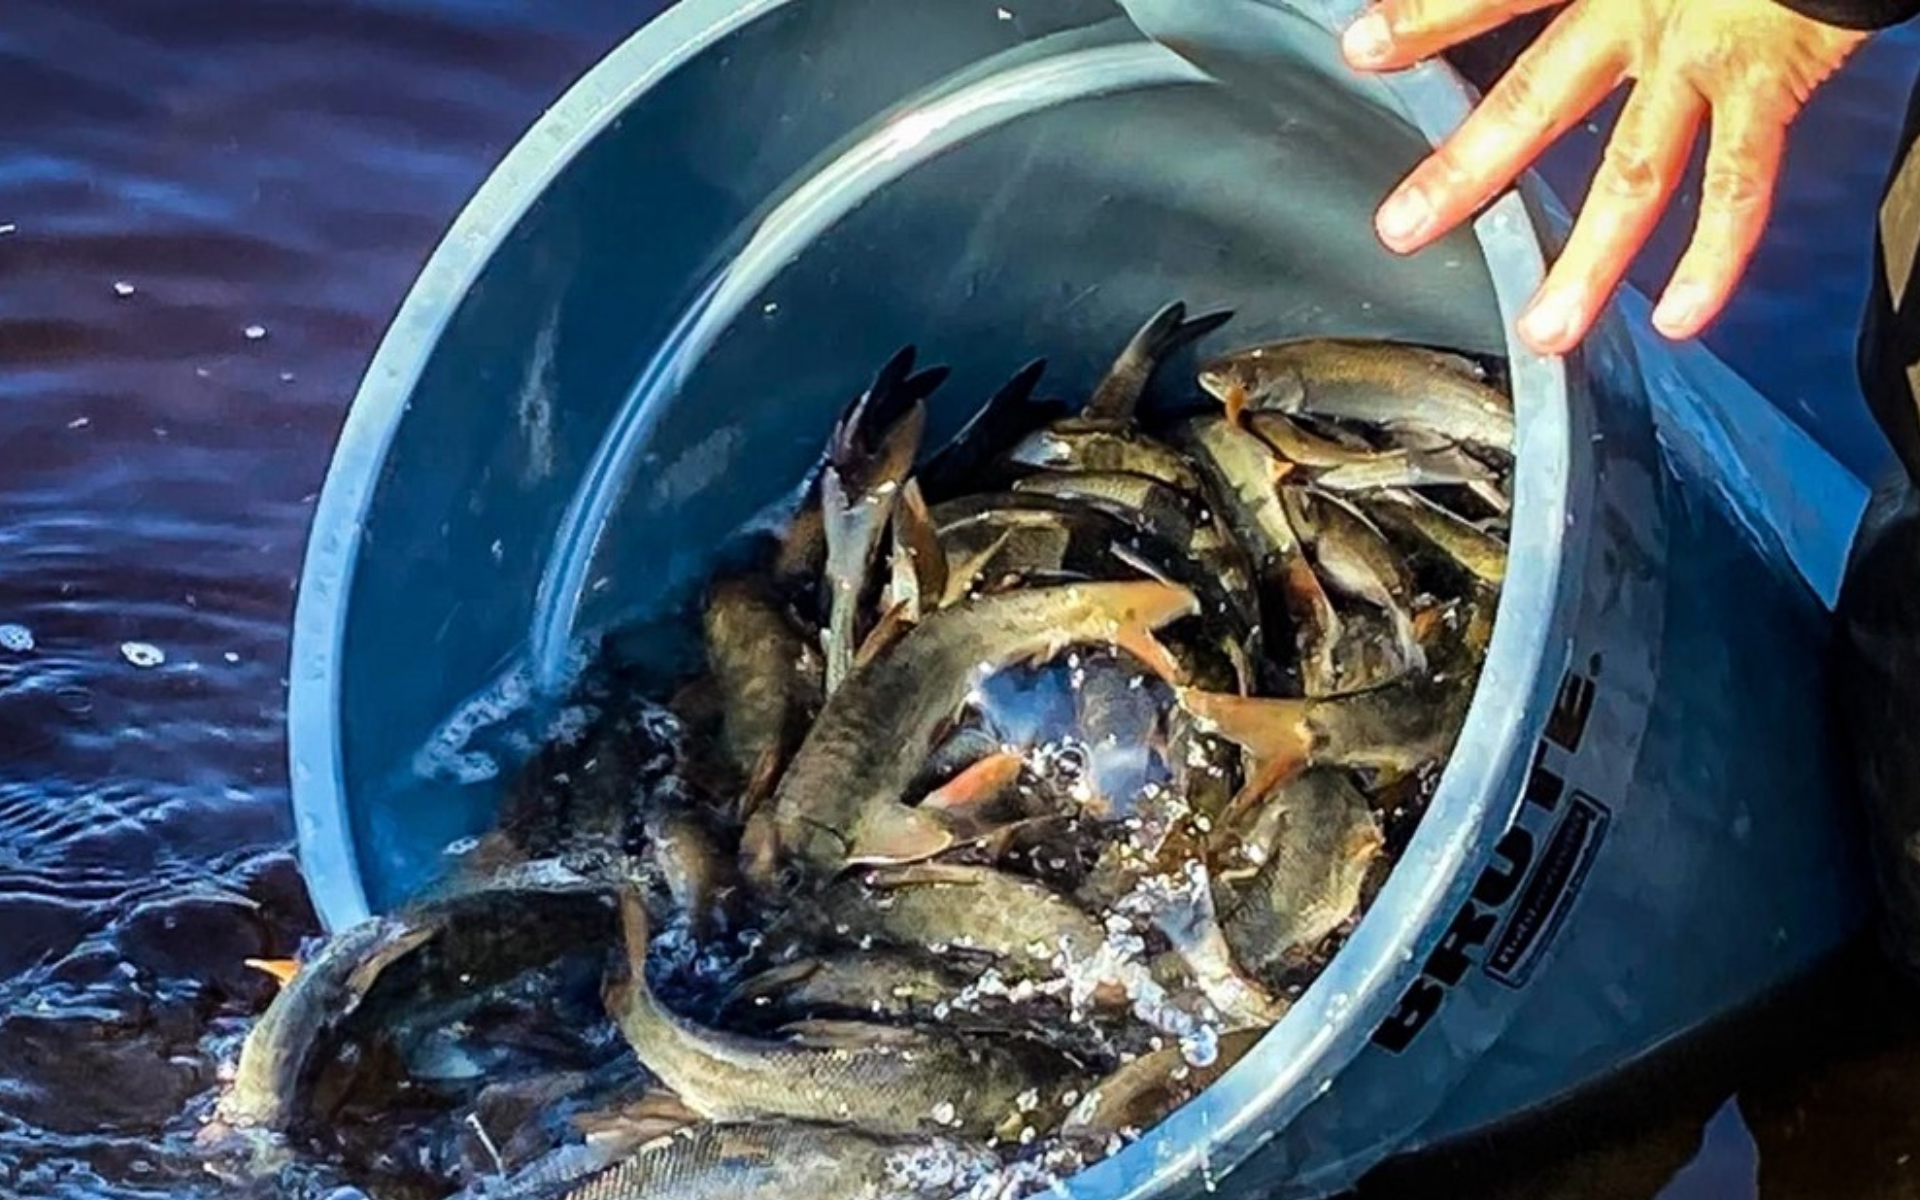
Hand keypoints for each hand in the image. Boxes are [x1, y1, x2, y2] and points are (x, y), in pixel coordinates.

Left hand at [1341, 0, 1868, 354]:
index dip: (1429, 19)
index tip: (1363, 52)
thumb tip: (1543, 12)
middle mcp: (1640, 8)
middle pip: (1536, 98)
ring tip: (1546, 331)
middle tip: (1400, 230)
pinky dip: (1715, 255)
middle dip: (1464, 171)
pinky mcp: (1768, 79)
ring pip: (1635, 170)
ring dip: (1590, 261)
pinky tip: (1680, 318)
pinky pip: (1741, 181)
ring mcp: (1701, 52)